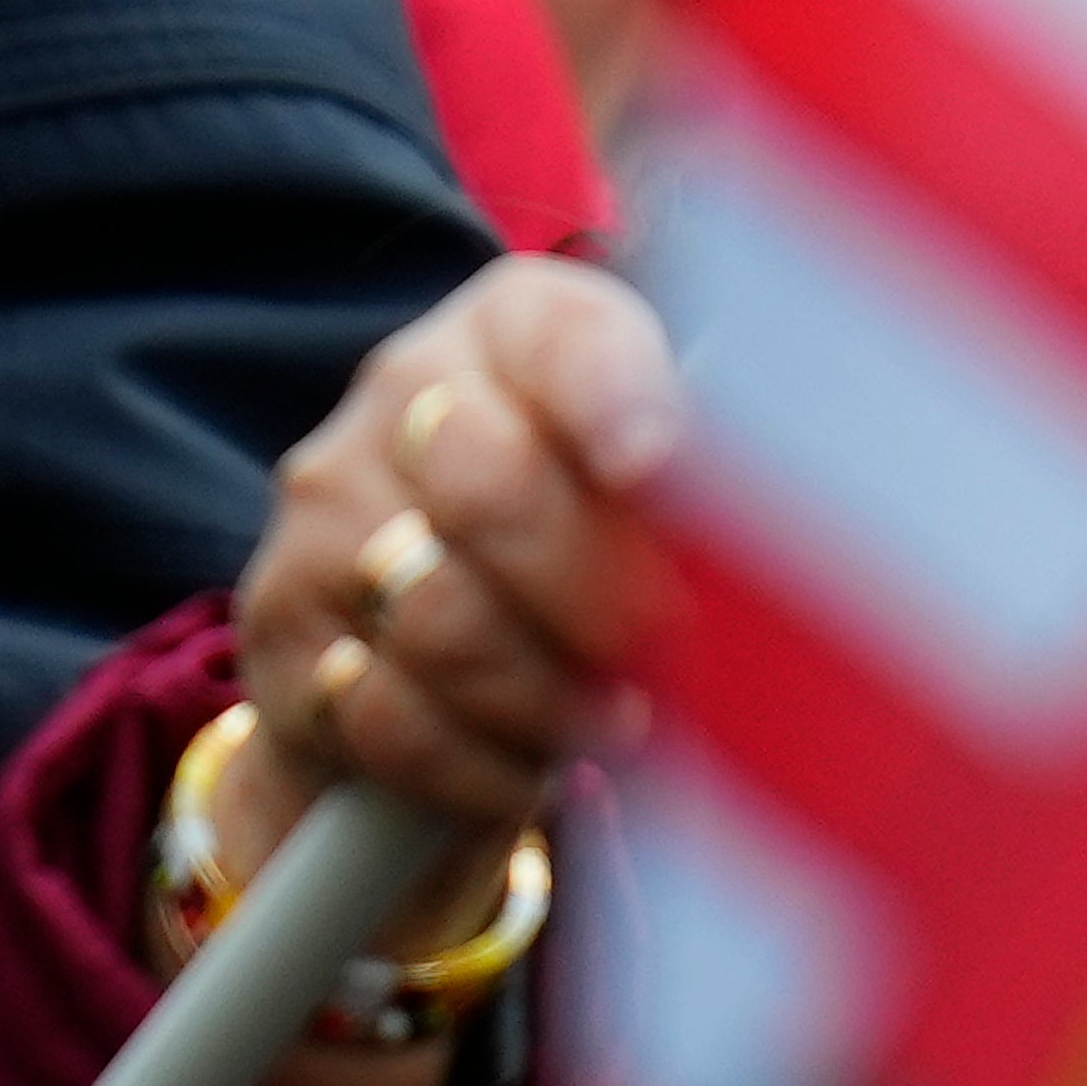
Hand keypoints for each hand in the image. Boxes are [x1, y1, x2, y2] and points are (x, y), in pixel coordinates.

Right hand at [226, 257, 685, 928]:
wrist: (425, 592)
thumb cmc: (588, 508)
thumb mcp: (654, 458)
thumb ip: (712, 464)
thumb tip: (801, 513)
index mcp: (522, 322)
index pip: (569, 338)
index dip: (615, 400)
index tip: (659, 468)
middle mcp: (409, 390)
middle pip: (494, 489)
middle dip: (595, 589)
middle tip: (665, 647)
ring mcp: (330, 507)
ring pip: (439, 615)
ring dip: (543, 692)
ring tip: (619, 722)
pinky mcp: (285, 625)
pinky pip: (381, 712)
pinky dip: (470, 759)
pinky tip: (530, 764)